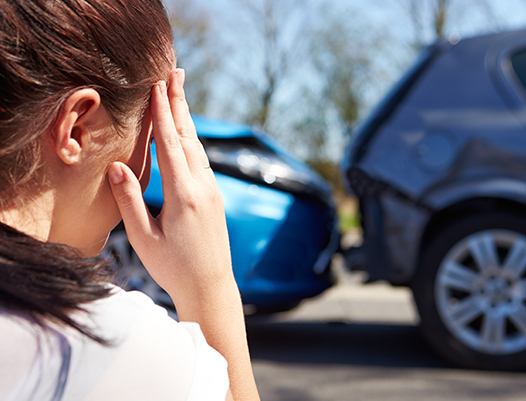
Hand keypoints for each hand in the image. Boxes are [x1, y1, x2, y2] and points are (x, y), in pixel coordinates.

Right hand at [107, 68, 232, 300]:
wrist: (211, 286)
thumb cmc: (174, 267)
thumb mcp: (144, 238)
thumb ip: (130, 199)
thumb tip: (117, 165)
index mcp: (183, 195)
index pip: (170, 144)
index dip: (162, 113)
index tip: (157, 85)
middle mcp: (203, 188)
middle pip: (189, 137)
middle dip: (179, 103)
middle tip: (175, 72)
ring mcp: (213, 191)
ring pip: (198, 147)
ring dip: (187, 119)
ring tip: (179, 94)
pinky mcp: (215, 197)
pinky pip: (202, 161)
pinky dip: (192, 141)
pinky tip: (187, 134)